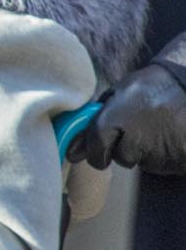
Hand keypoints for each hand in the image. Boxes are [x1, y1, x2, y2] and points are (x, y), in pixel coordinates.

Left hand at [70, 62, 185, 171]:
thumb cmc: (151, 86)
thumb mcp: (119, 92)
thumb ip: (96, 117)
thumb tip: (75, 145)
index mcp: (114, 120)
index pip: (96, 148)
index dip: (95, 151)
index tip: (97, 151)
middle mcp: (133, 138)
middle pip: (119, 157)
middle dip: (121, 149)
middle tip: (133, 132)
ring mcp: (157, 151)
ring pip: (141, 161)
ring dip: (143, 151)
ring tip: (154, 128)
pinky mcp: (175, 160)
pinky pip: (160, 163)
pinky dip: (161, 154)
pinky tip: (166, 135)